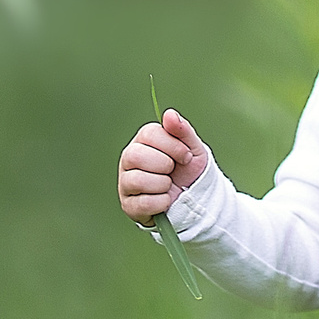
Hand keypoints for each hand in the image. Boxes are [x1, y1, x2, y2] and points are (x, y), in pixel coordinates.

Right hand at [118, 109, 209, 225]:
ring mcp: (126, 182)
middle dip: (164, 165)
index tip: (186, 155)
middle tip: (173, 170)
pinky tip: (166, 199)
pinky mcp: (129, 205)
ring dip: (162, 185)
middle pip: (135, 155)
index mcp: (143, 140)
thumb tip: (169, 114)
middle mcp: (129, 159)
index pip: (149, 133)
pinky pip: (143, 203)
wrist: (193, 199)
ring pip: (137, 180)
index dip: (172, 145)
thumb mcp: (193, 148)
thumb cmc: (188, 169)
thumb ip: (182, 130)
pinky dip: (162, 202)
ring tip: (168, 185)